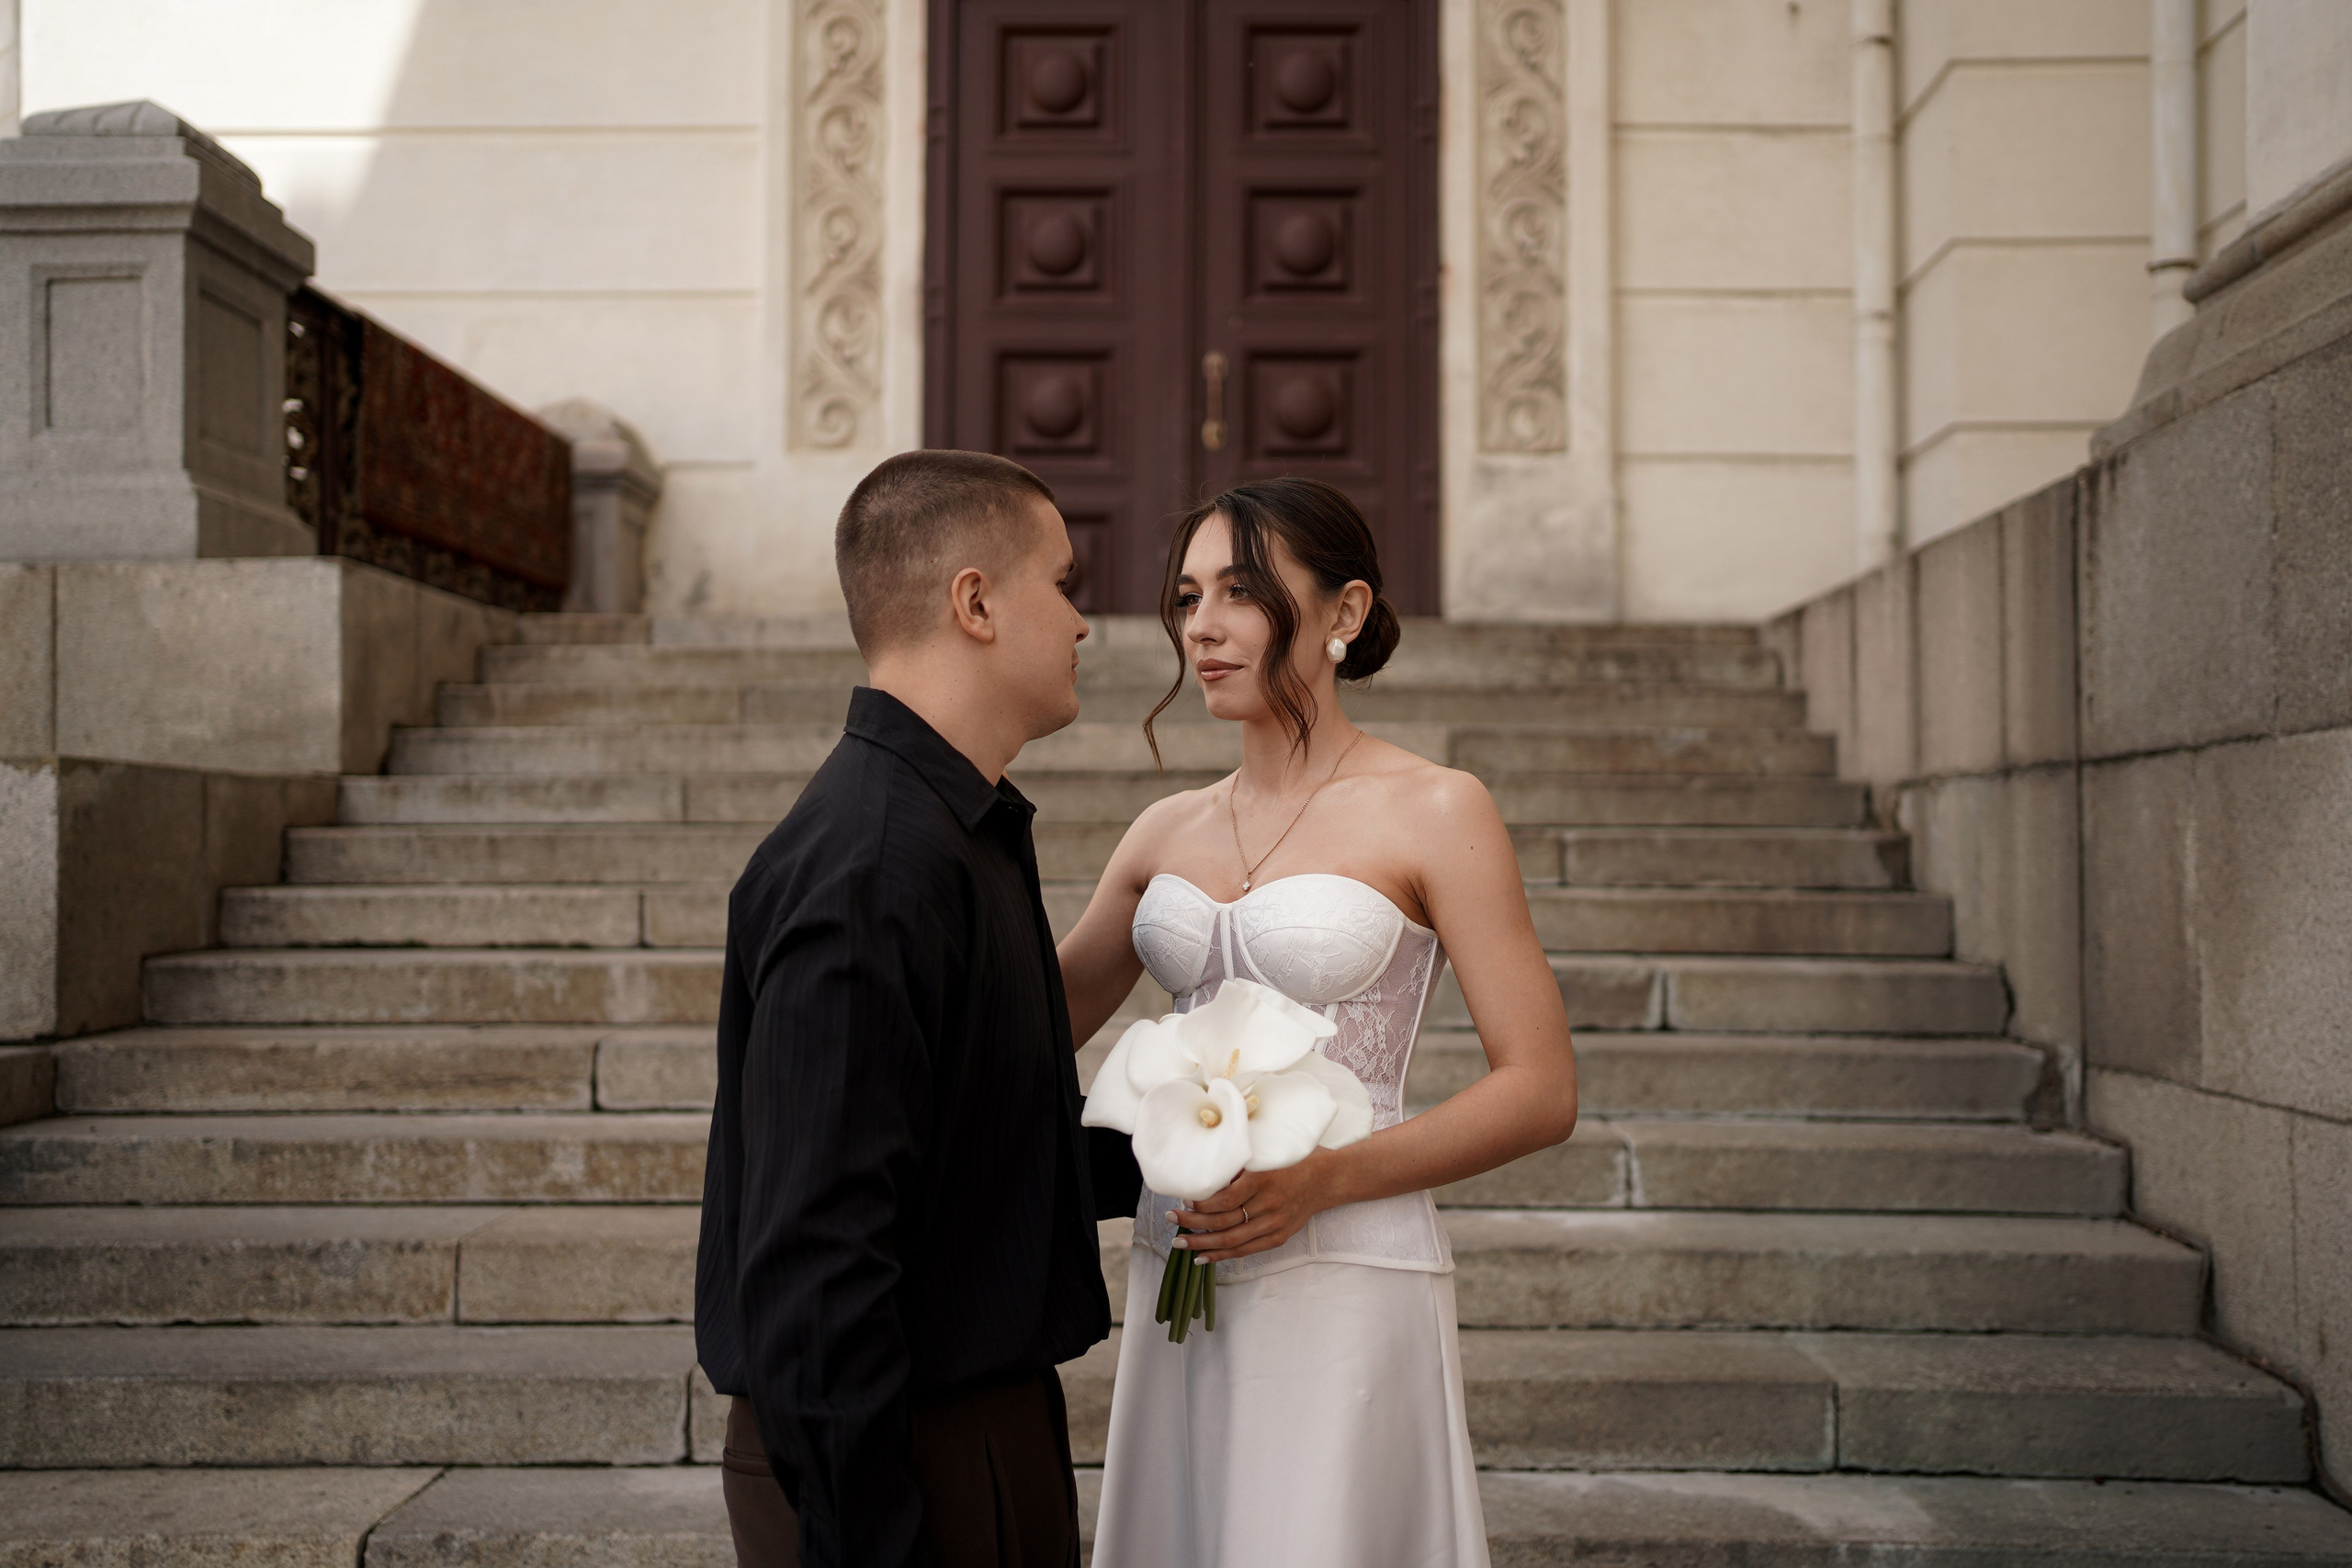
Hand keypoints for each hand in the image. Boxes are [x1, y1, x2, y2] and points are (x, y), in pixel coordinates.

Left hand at [1169, 1147, 1349, 1263]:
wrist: (1327, 1178)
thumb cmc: (1293, 1159)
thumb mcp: (1266, 1152)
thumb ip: (1239, 1165)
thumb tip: (1205, 1175)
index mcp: (1263, 1179)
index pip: (1224, 1198)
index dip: (1200, 1202)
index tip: (1182, 1198)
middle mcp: (1268, 1204)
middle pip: (1223, 1221)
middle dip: (1192, 1222)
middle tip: (1170, 1218)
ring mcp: (1274, 1223)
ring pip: (1231, 1240)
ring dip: (1201, 1243)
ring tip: (1179, 1242)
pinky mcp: (1278, 1236)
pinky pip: (1245, 1250)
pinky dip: (1222, 1256)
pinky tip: (1202, 1257)